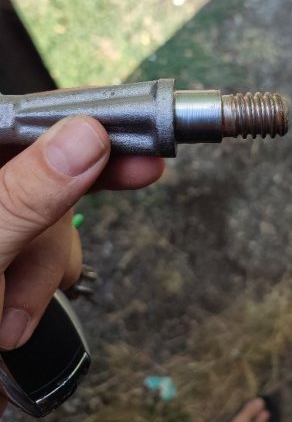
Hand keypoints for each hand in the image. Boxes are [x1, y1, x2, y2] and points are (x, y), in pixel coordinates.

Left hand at [0, 115, 163, 413]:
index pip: (27, 119)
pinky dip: (41, 282)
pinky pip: (45, 249)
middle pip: (51, 172)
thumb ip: (27, 194)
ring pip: (52, 217)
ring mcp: (1, 216)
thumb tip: (86, 136)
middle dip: (59, 223)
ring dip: (44, 270)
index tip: (134, 134)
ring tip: (10, 317)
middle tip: (122, 198)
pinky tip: (13, 312)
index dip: (82, 121)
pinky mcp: (8, 246)